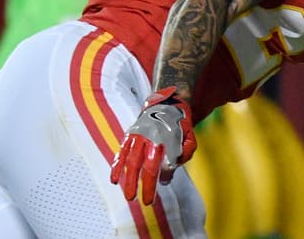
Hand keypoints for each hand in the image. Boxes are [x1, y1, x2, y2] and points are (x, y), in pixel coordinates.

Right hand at [110, 88, 195, 204]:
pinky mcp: (131, 134)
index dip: (156, 180)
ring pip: (131, 160)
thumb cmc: (180, 125)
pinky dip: (117, 165)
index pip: (160, 163)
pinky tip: (114, 179)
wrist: (168, 102)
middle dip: (142, 184)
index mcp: (166, 138)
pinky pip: (122, 151)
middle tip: (142, 201)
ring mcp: (139, 135)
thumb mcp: (190, 136)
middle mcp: (150, 136)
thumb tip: (169, 174)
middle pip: (144, 164)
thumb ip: (185, 152)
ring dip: (128, 179)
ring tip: (128, 195)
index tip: (155, 193)